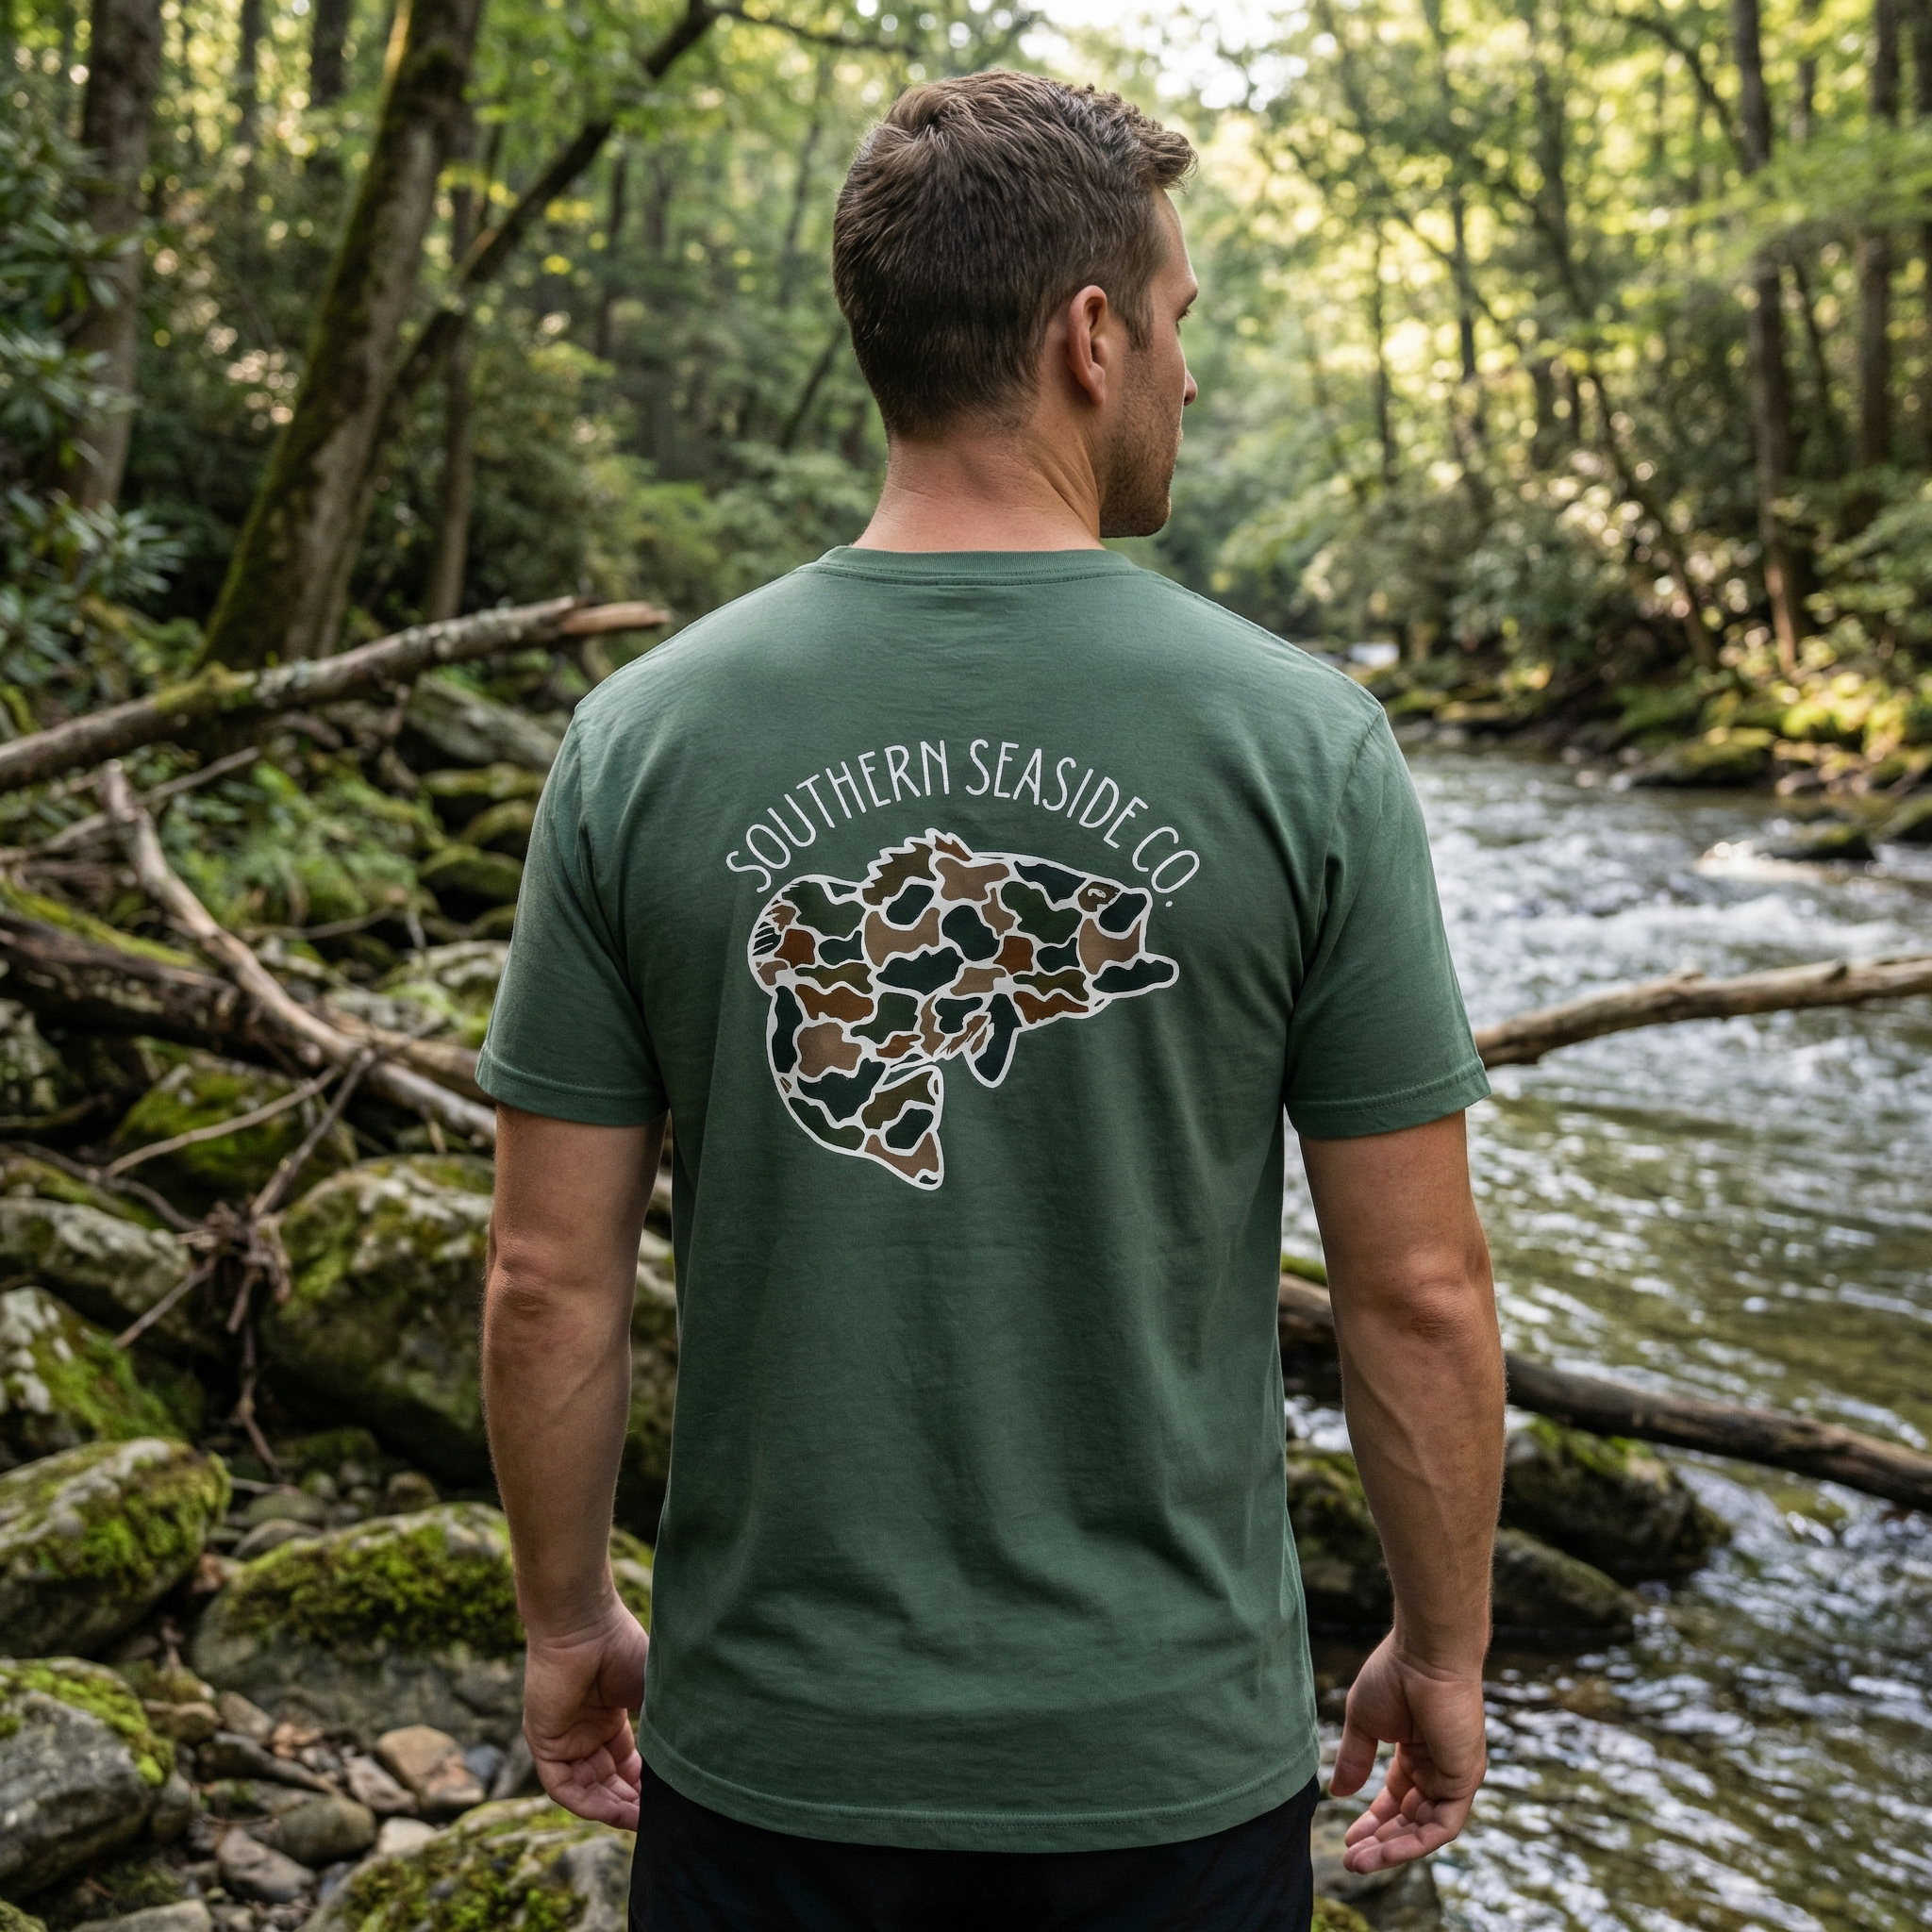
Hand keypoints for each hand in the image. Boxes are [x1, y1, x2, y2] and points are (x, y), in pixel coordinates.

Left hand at [523, 1600, 650, 1828]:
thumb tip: (685, 1757)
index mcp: (608, 1715)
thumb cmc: (619, 1645)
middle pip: (607, 1780)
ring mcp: (563, 1738)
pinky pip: (562, 1786)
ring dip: (613, 1807)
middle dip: (632, 1801)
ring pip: (587, 1788)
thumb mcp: (648, 1691)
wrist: (584, 1624)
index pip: (625, 1763)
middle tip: (658, 1817)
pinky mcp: (543, 1742)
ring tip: (641, 1819)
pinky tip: (615, 1810)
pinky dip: (587, 1802)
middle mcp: (584, 1731)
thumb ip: (660, 1724)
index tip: (669, 1798)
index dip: (645, 1783)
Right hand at [1329, 1634, 1486, 1872]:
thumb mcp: (1364, 1723)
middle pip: (1409, 1819)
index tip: (1348, 1839)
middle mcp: (1438, 1768)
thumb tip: (1338, 1793)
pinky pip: (1441, 1826)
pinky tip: (1385, 1851)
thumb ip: (1355, 1759)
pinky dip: (1414, 1843)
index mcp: (1416, 1751)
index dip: (1373, 1820)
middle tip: (1350, 1859)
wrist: (1424, 1655)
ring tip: (1359, 1862)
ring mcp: (1453, 1776)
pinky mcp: (1465, 1781)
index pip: (1397, 1798)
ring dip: (1392, 1849)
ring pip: (1424, 1829)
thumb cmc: (1394, 1675)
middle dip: (1379, 1841)